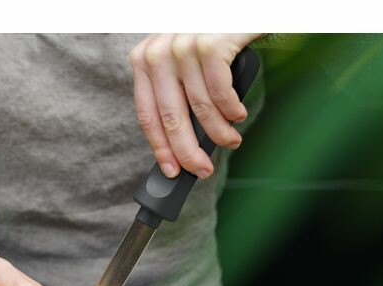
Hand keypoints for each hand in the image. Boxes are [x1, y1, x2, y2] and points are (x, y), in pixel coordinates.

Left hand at [129, 33, 262, 178]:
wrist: (234, 2)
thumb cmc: (209, 33)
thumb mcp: (180, 59)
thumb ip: (176, 93)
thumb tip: (183, 142)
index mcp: (144, 60)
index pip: (147, 115)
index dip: (160, 148)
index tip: (171, 170)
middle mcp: (158, 53)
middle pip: (171, 118)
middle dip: (188, 152)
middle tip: (202, 170)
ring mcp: (183, 47)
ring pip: (200, 109)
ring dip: (219, 134)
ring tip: (231, 140)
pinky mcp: (209, 44)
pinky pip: (221, 94)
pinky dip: (232, 111)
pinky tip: (238, 115)